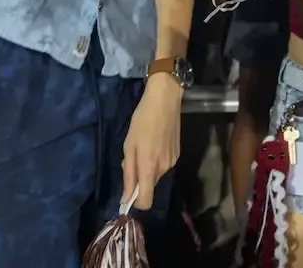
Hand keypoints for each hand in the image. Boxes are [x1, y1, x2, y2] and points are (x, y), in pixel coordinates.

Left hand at [121, 74, 182, 210]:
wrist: (165, 100)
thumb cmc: (142, 120)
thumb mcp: (129, 146)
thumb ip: (129, 173)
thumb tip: (125, 198)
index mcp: (149, 167)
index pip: (146, 201)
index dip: (135, 202)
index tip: (127, 194)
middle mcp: (164, 168)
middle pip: (149, 186)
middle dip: (139, 179)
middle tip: (132, 157)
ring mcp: (172, 162)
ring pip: (155, 175)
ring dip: (147, 168)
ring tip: (143, 146)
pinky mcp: (177, 154)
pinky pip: (162, 166)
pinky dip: (155, 161)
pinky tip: (154, 142)